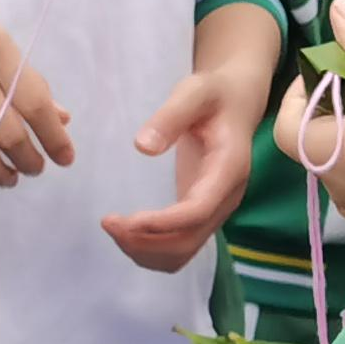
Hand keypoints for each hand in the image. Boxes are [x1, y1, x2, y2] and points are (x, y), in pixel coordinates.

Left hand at [102, 7, 276, 270]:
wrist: (236, 102)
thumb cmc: (215, 94)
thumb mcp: (194, 92)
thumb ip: (171, 116)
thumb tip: (143, 147)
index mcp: (229, 170)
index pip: (197, 212)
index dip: (162, 223)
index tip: (127, 221)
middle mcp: (226, 198)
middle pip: (188, 241)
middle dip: (145, 241)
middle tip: (108, 222)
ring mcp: (215, 209)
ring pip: (183, 251)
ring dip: (145, 250)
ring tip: (113, 227)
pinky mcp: (202, 212)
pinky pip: (179, 246)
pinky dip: (151, 248)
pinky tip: (127, 230)